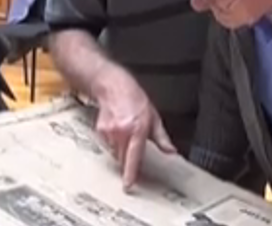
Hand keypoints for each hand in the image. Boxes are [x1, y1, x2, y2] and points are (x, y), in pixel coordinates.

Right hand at [93, 69, 176, 189]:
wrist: (113, 86)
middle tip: (133, 151)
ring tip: (126, 132)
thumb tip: (171, 152)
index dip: (131, 172)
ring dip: (122, 149)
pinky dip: (114, 141)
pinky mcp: (100, 132)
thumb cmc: (135, 99)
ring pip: (116, 153)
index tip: (129, 185)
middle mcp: (122, 132)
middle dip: (129, 161)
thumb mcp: (154, 117)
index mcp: (138, 129)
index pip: (134, 156)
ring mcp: (109, 132)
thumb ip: (162, 138)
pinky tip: (118, 128)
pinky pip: (109, 145)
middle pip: (124, 159)